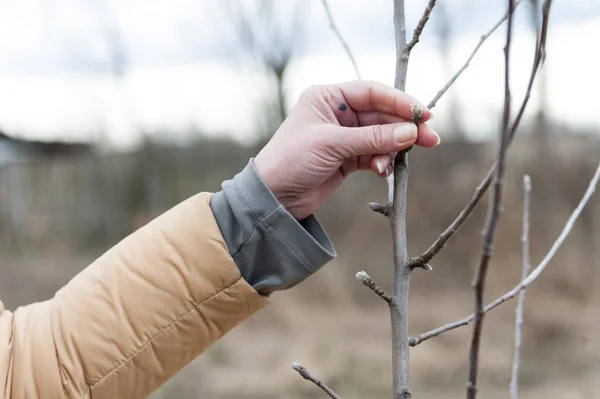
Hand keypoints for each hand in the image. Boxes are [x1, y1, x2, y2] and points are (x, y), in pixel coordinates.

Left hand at [254, 80, 439, 219]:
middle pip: (381, 115)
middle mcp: (337, 113)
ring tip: (398, 163)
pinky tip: (383, 171)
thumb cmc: (292, 160)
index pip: (372, 92)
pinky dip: (382, 162)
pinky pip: (374, 155)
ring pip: (381, 137)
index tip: (423, 114)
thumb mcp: (332, 144)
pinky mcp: (347, 158)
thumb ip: (373, 138)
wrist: (273, 197)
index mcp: (328, 97)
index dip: (400, 102)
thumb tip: (410, 132)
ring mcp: (344, 136)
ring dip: (393, 149)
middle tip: (431, 139)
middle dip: (404, 128)